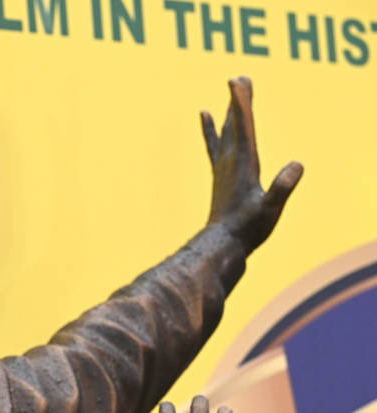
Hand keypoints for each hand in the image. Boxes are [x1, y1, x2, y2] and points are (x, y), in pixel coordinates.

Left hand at [203, 77, 302, 252]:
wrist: (222, 245)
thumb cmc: (248, 229)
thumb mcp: (270, 209)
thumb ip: (282, 188)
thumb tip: (296, 166)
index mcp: (244, 165)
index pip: (243, 127)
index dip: (241, 103)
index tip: (236, 81)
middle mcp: (230, 162)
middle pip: (235, 124)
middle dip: (239, 101)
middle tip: (241, 77)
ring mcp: (223, 168)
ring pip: (226, 132)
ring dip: (230, 111)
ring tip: (232, 88)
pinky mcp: (220, 175)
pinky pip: (215, 144)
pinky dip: (211, 128)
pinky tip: (205, 115)